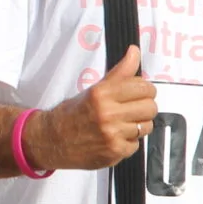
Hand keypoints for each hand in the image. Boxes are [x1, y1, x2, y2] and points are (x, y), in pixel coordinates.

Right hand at [22, 46, 155, 172]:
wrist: (52, 139)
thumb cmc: (73, 113)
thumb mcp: (95, 89)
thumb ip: (120, 72)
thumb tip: (134, 52)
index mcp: (102, 94)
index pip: (144, 87)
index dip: (145, 90)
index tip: (139, 92)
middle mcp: (107, 114)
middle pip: (150, 108)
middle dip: (144, 107)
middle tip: (132, 108)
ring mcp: (112, 135)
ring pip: (146, 126)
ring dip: (138, 125)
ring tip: (122, 124)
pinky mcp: (114, 152)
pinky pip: (136, 144)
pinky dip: (128, 142)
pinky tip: (115, 137)